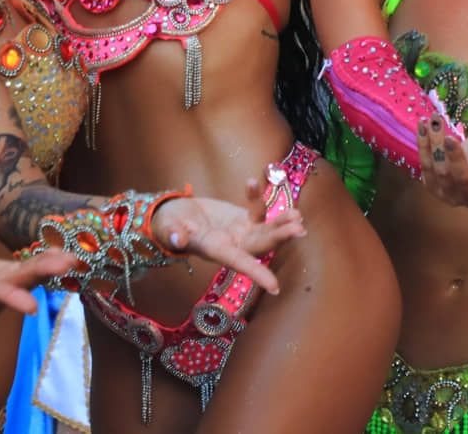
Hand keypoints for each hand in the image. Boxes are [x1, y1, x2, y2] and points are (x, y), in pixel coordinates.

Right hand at [0, 242, 79, 316]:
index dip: (10, 299)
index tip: (31, 306)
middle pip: (19, 285)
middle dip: (42, 275)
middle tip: (67, 265)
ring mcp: (5, 285)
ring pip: (31, 277)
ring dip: (52, 268)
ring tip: (74, 258)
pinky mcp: (13, 275)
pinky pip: (33, 268)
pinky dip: (49, 261)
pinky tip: (69, 254)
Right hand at [151, 189, 305, 294]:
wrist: (172, 216)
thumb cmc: (167, 227)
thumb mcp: (168, 230)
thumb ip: (174, 234)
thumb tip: (178, 239)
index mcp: (217, 251)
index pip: (240, 264)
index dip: (257, 274)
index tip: (275, 287)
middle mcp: (233, 244)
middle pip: (261, 244)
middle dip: (280, 238)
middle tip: (299, 230)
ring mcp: (240, 231)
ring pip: (265, 229)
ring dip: (281, 223)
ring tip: (298, 215)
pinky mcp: (241, 218)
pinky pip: (256, 208)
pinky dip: (259, 197)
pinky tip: (259, 180)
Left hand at [418, 110, 467, 233]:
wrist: (467, 160)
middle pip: (457, 176)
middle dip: (450, 153)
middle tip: (447, 132)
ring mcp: (447, 194)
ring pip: (437, 169)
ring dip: (432, 144)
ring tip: (432, 120)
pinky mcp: (431, 186)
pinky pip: (424, 165)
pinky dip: (422, 145)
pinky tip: (421, 126)